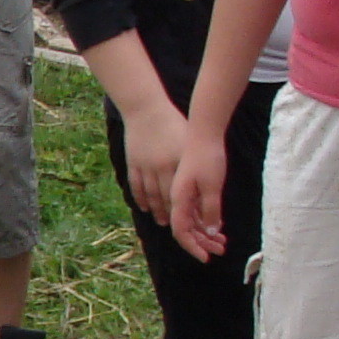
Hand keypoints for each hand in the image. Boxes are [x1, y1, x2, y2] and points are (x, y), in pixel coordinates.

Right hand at [119, 94, 188, 225]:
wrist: (146, 109)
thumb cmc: (172, 123)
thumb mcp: (187, 142)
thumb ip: (194, 164)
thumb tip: (205, 186)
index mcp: (177, 163)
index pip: (182, 193)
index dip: (188, 210)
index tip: (194, 224)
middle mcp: (160, 168)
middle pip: (165, 198)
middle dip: (171, 215)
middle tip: (175, 228)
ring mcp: (144, 167)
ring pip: (150, 195)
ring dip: (156, 210)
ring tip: (161, 221)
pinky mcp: (133, 164)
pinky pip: (137, 186)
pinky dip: (140, 198)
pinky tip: (144, 207)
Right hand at [168, 130, 230, 261]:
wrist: (202, 129)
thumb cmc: (207, 155)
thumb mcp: (213, 185)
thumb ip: (210, 209)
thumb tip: (210, 231)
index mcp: (179, 198)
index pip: (182, 231)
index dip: (193, 246)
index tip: (207, 257)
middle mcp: (174, 195)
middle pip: (184, 226)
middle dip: (202, 240)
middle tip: (221, 247)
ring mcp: (175, 188)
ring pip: (185, 217)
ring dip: (201, 230)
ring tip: (219, 236)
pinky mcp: (182, 182)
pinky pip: (185, 207)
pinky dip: (196, 217)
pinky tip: (208, 219)